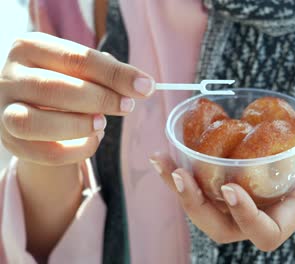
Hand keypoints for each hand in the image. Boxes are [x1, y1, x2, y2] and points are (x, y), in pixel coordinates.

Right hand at [0, 32, 154, 258]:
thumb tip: (141, 85)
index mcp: (30, 48)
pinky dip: (75, 151)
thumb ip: (107, 73)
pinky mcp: (11, 142)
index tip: (146, 87)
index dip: (115, 74)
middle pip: (55, 89)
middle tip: (127, 106)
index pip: (77, 58)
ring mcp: (4, 111)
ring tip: (103, 123)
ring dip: (78, 125)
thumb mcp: (82, 70)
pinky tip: (93, 141)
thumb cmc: (67, 83)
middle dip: (100, 99)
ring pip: (34, 122)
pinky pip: (42, 152)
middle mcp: (10, 77)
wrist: (37, 108)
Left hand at [151, 81, 294, 252]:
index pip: (267, 231)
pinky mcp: (234, 199)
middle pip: (224, 229)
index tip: (230, 188)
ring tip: (162, 162)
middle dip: (197, 207)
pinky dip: (182, 181)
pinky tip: (165, 157)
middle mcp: (264, 215)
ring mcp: (246, 210)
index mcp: (292, 209)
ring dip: (182, 193)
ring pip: (208, 215)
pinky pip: (205, 197)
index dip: (245, 217)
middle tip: (180, 175)